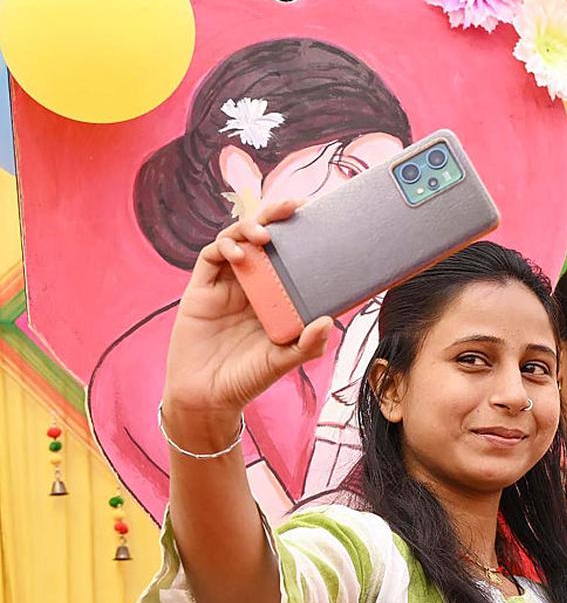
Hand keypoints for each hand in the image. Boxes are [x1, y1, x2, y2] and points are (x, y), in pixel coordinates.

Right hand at [162, 200, 332, 427]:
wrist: (205, 397)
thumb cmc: (247, 379)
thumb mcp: (283, 362)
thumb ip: (306, 345)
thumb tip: (329, 321)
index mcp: (275, 297)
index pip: (290, 257)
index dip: (300, 235)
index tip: (319, 217)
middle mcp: (252, 285)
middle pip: (263, 239)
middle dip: (276, 216)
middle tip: (295, 206)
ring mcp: (226, 284)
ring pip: (236, 240)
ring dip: (250, 228)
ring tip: (265, 236)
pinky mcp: (201, 289)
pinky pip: (211, 257)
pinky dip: (226, 248)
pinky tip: (240, 256)